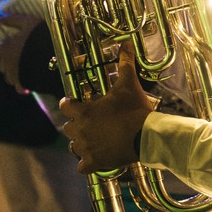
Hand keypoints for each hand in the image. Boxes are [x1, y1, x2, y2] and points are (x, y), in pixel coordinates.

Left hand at [0, 13, 41, 91]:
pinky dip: (23, 85)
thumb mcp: (28, 22)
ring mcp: (15, 77)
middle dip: (9, 61)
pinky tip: (31, 82)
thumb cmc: (41, 37)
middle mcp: (7, 64)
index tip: (12, 44)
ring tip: (28, 67)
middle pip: (2, 65)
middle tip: (22, 55)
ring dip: (15, 72)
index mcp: (5, 49)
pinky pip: (20, 88)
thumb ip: (12, 20)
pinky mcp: (25, 85)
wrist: (57, 57)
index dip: (1, 47)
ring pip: (10, 77)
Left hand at [60, 41, 155, 173]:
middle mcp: (80, 130)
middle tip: (90, 121)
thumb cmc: (134, 109)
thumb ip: (124, 63)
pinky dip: (86, 164)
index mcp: (83, 111)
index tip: (75, 103)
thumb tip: (126, 43)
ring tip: (94, 139)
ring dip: (81, 142)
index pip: (65, 106)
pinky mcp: (95, 163)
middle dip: (76, 124)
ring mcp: (86, 148)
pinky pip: (82, 167)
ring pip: (74, 146)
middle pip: (68, 127)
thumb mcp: (128, 84)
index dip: (70, 104)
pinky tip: (94, 159)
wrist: (146, 135)